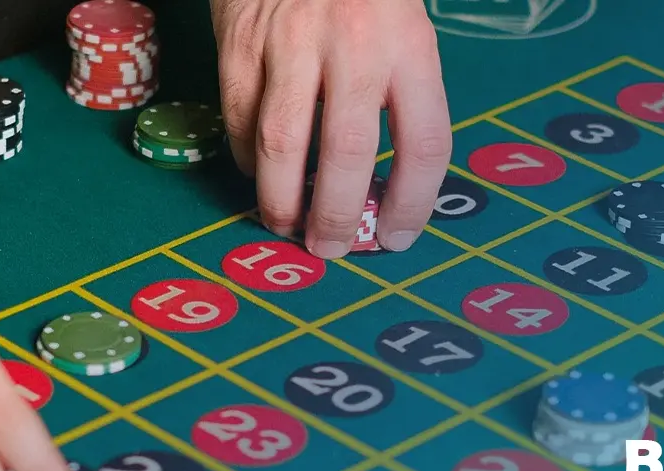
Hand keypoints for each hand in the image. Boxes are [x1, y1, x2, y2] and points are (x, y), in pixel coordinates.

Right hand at [211, 0, 451, 257]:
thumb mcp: (404, 28)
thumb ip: (400, 96)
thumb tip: (384, 188)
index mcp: (409, 45)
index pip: (425, 143)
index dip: (414, 204)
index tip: (398, 238)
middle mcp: (353, 45)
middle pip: (348, 153)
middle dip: (339, 217)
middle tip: (332, 249)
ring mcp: (290, 44)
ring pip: (282, 143)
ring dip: (281, 200)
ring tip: (285, 224)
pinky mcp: (240, 43)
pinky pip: (238, 117)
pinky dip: (245, 157)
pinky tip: (257, 172)